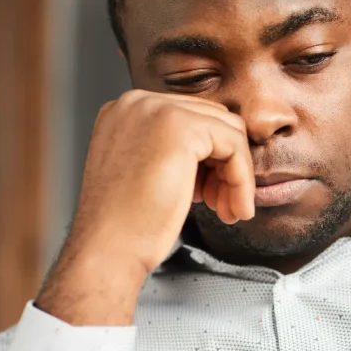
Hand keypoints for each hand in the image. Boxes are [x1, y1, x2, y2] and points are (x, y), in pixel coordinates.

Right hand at [35, 90, 254, 324]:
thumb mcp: (147, 171)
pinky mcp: (180, 127)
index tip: (208, 195)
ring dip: (236, 175)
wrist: (109, 248)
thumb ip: (173, 150)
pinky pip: (234, 145)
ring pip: (228, 131)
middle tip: (222, 204)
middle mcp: (138, 102)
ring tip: (229, 210)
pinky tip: (235, 208)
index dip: (208, 160)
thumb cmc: (126, 224)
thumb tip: (217, 150)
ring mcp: (157, 109)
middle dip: (224, 166)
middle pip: (211, 121)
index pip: (190, 120)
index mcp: (126, 111)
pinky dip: (242, 179)